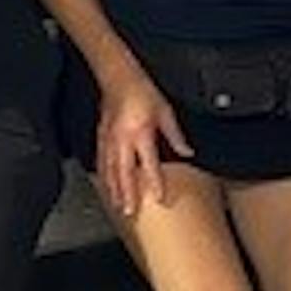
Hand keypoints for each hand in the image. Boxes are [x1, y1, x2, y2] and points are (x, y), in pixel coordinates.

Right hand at [96, 68, 188, 218]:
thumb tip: (188, 152)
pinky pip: (102, 161)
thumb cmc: (142, 92)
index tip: (159, 198)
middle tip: (130, 212)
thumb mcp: (165, 112)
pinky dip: (104, 176)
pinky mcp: (102, 137)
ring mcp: (109, 140)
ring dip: (114, 190)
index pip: (149, 164)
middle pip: (125, 174)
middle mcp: (123, 140)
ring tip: (118, 205)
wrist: (118, 78)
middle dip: (127, 195)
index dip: (155, 182)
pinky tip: (106, 185)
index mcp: (140, 133)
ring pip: (111, 171)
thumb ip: (175, 136)